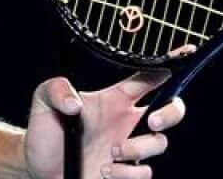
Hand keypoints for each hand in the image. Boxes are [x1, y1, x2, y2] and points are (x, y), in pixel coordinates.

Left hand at [24, 70, 185, 178]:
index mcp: (114, 100)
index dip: (168, 65)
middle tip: (153, 121)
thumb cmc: (44, 131)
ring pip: (159, 144)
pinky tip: (103, 171)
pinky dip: (126, 174)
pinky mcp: (125, 173)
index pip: (149, 78)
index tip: (184, 55)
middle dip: (172, 112)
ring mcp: (129, 148)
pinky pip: (143, 173)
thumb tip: (75, 102)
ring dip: (137, 149)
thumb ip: (56, 90)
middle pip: (171, 109)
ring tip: (110, 152)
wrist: (38, 167)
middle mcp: (127, 122)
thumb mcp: (42, 101)